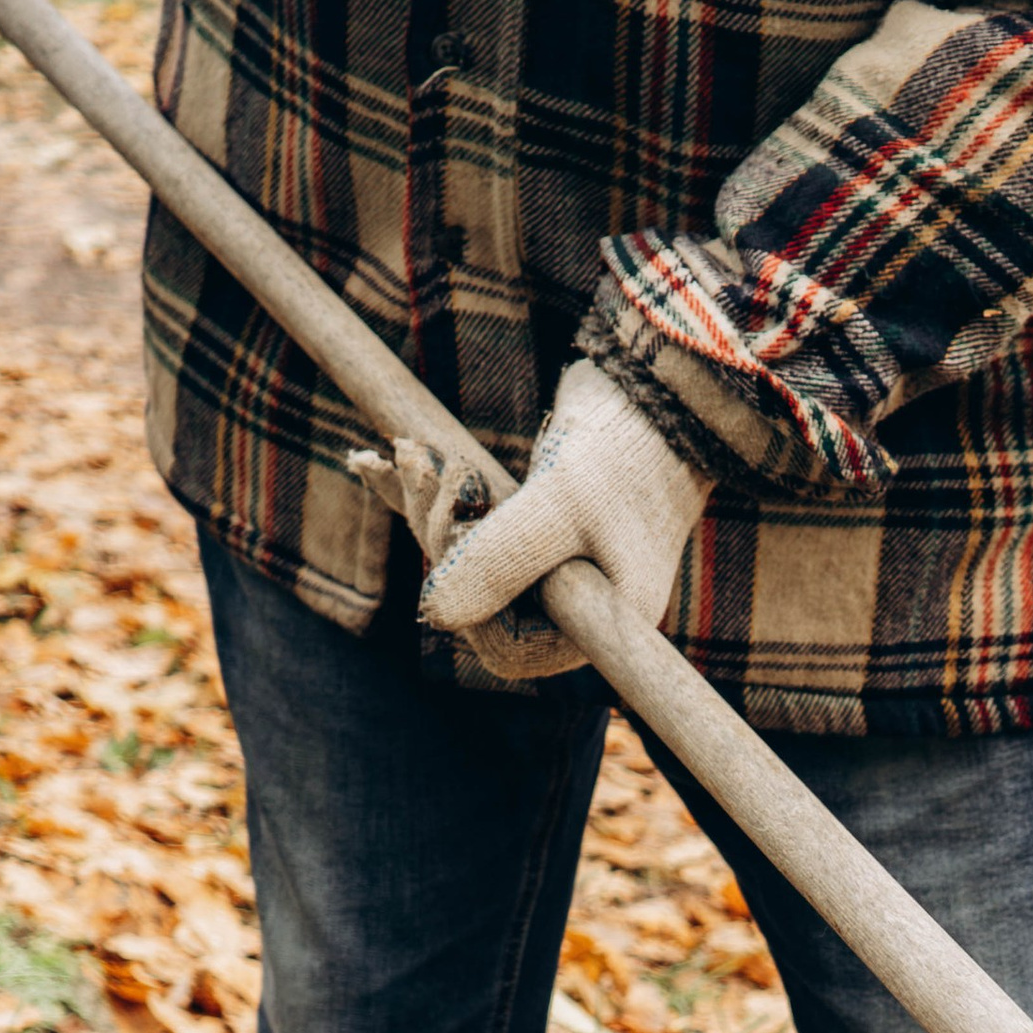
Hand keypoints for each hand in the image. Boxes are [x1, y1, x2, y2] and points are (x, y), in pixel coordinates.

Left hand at [419, 360, 707, 678]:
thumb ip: (498, 562)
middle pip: (480, 602)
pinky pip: (466, 519)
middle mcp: (578, 600)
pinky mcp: (532, 515)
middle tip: (424, 465)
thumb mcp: (559, 506)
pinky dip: (421, 491)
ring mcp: (555, 559)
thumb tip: (429, 614)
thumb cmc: (624, 451)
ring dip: (426, 506)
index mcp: (602, 620)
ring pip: (465, 558)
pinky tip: (371, 460)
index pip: (508, 650)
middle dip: (440, 537)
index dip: (467, 606)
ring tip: (409, 451)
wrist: (661, 382)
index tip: (455, 532)